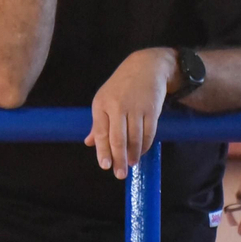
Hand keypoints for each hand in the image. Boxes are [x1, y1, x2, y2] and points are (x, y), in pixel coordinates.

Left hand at [85, 48, 176, 179]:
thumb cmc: (121, 86)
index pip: (101, 133)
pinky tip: (141, 152)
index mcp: (101, 104)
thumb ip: (97, 124)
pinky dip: (145, 145)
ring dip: (134, 154)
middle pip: (118, 139)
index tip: (105, 166)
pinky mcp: (151, 109)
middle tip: (120, 174)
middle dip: (119, 159)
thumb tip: (89, 143)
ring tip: (132, 164)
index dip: (103, 151)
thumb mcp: (104, 100)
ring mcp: (136, 108)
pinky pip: (149, 133)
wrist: (146, 67)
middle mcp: (117, 106)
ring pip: (135, 138)